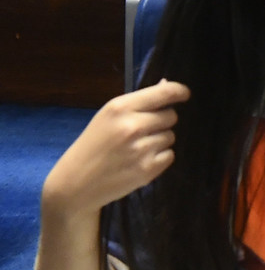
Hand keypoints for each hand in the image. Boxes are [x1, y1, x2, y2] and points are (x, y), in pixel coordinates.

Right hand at [43, 80, 188, 217]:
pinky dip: (159, 158)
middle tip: (143, 132)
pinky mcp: (147, 169)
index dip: (179, 92)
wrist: (74, 185)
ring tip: (137, 149)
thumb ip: (138, 103)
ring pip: (171, 136)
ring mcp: (141, 149)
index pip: (164, 93)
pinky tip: (139, 162)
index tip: (185, 95)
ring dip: (160, 141)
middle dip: (162, 122)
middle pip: (171, 116)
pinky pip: (169, 155)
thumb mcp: (107, 117)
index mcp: (120, 108)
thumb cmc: (92, 146)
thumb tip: (166, 85)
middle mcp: (132, 126)